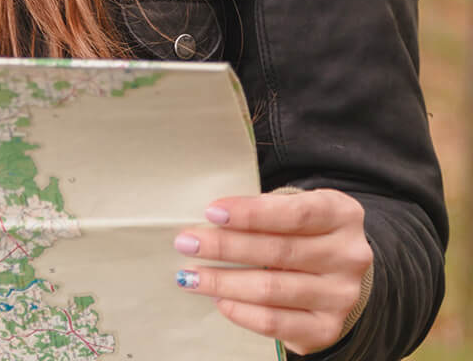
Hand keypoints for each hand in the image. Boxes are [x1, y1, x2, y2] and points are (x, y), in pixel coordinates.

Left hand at [172, 189, 372, 355]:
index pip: (294, 213)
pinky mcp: (327, 328)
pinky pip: (277, 322)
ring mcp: (341, 296)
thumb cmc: (303, 229)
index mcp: (341, 215)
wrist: (337, 271)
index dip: (250, 213)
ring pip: (272, 289)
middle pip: (278, 251)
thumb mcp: (294, 206)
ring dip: (223, 282)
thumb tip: (212, 219)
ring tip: (190, 275)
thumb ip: (265, 208)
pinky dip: (242, 312)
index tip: (211, 211)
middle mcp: (348, 256)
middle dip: (225, 247)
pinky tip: (219, 300)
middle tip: (186, 242)